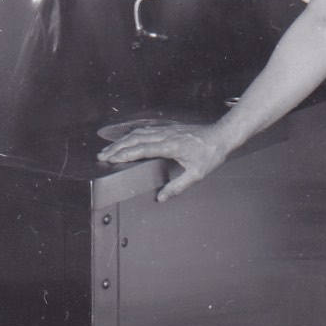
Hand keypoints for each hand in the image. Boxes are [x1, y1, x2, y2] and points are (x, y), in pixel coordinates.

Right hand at [97, 122, 229, 201]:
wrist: (223, 134)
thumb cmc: (212, 153)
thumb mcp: (197, 174)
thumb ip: (178, 186)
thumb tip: (161, 197)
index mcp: (171, 146)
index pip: (142, 149)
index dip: (125, 154)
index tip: (110, 159)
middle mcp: (166, 136)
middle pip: (136, 139)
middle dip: (117, 148)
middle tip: (102, 156)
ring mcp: (168, 130)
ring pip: (140, 133)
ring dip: (123, 140)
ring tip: (110, 148)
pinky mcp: (171, 128)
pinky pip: (148, 129)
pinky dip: (134, 133)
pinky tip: (129, 137)